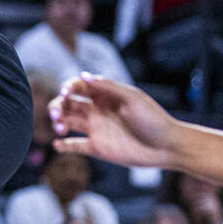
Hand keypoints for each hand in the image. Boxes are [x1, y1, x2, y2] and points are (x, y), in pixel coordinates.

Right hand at [50, 75, 179, 167]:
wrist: (166, 146)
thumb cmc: (153, 119)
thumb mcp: (132, 98)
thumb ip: (107, 87)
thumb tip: (83, 75)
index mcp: (104, 95)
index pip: (78, 86)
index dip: (68, 88)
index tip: (65, 93)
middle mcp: (97, 110)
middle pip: (68, 104)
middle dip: (57, 105)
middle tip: (56, 114)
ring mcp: (96, 129)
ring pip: (68, 122)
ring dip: (58, 122)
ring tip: (59, 128)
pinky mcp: (97, 148)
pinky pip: (75, 145)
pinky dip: (63, 146)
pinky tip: (57, 144)